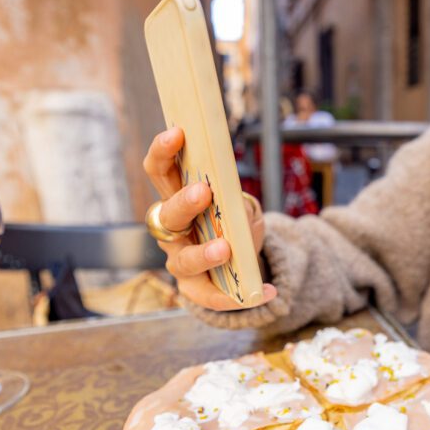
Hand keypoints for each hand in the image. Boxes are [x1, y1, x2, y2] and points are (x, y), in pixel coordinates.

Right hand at [143, 128, 276, 310]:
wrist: (238, 262)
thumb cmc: (232, 224)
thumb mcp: (241, 209)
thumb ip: (240, 206)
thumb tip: (240, 211)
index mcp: (176, 198)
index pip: (160, 171)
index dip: (163, 152)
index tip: (177, 132)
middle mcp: (171, 230)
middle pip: (167, 214)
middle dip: (184, 202)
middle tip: (204, 192)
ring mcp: (179, 260)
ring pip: (183, 260)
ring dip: (204, 253)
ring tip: (226, 249)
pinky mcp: (194, 289)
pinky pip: (210, 297)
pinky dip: (239, 297)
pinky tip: (269, 292)